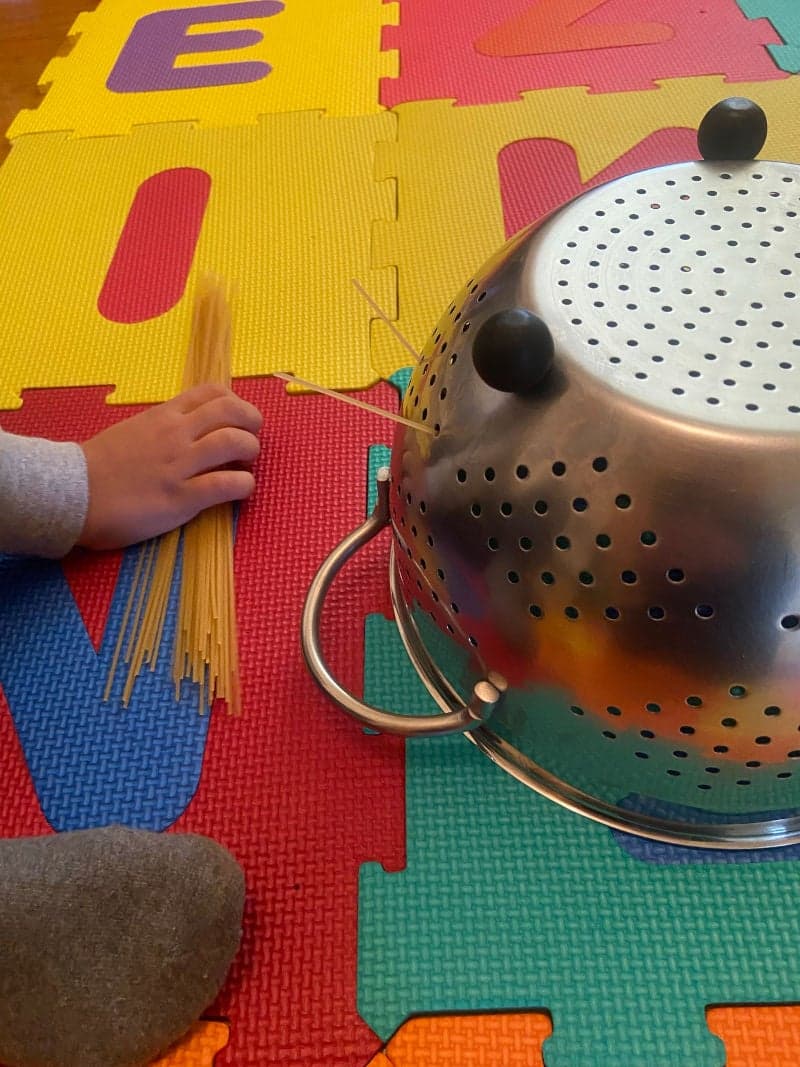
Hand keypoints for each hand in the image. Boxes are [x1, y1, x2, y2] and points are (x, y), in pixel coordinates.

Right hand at [79, 384, 262, 549]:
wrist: (72, 494)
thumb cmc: (100, 466)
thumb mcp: (133, 431)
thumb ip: (164, 428)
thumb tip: (192, 432)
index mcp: (163, 416)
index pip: (212, 392)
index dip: (236, 402)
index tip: (238, 419)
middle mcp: (175, 434)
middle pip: (231, 411)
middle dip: (252, 422)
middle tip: (251, 440)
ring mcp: (178, 465)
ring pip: (233, 443)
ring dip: (251, 451)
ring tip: (246, 464)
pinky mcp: (180, 498)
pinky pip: (225, 484)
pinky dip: (244, 485)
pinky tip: (241, 490)